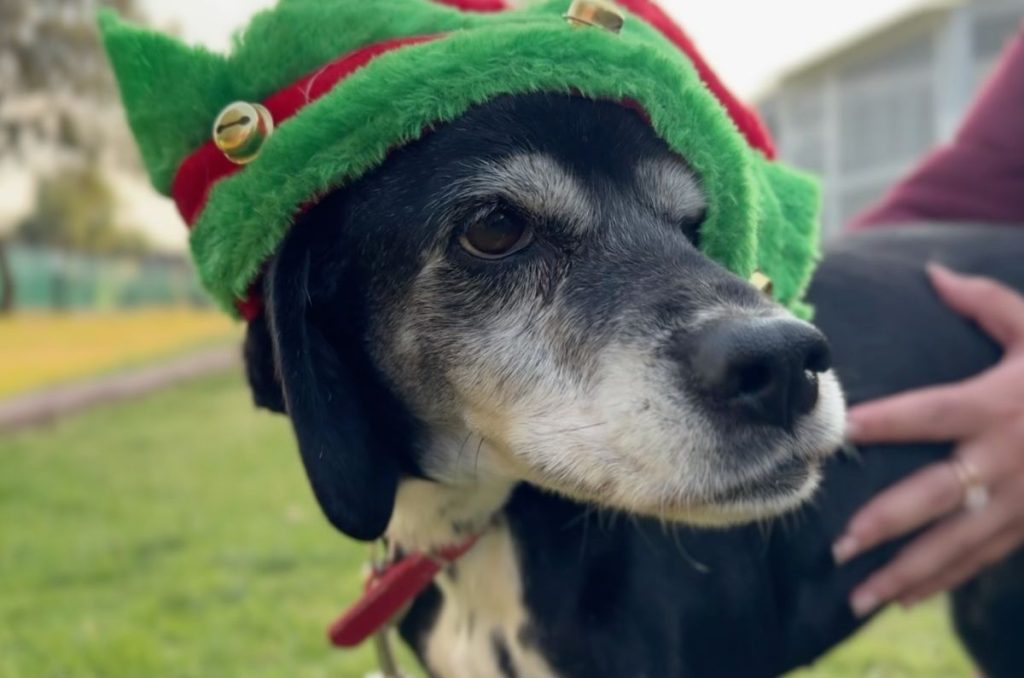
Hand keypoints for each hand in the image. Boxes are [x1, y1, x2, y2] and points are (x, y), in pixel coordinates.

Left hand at [832, 264, 1023, 617]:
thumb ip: (987, 303)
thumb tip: (932, 272)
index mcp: (1000, 404)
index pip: (932, 412)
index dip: (887, 420)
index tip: (842, 431)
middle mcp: (1007, 457)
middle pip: (938, 495)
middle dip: (887, 523)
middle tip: (839, 545)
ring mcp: (1023, 499)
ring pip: (958, 544)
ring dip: (908, 572)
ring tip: (858, 596)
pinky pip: (983, 558)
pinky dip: (944, 581)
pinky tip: (902, 598)